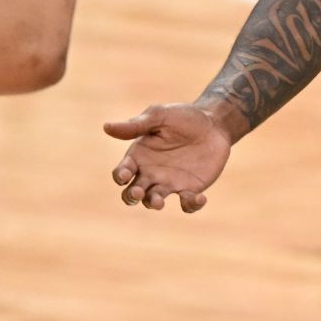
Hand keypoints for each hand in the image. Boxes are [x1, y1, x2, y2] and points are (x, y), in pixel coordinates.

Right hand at [104, 104, 232, 211]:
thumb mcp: (160, 116)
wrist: (213, 125)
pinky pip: (186, 204)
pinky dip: (190, 205)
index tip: (125, 175)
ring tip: (159, 202)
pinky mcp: (189, 189)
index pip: (122, 172)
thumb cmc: (183, 117)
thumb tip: (106, 126)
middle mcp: (150, 173)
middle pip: (132, 193)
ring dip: (153, 204)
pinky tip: (199, 197)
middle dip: (132, 196)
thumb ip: (136, 125)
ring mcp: (169, 183)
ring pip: (153, 201)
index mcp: (139, 156)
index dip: (120, 176)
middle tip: (139, 192)